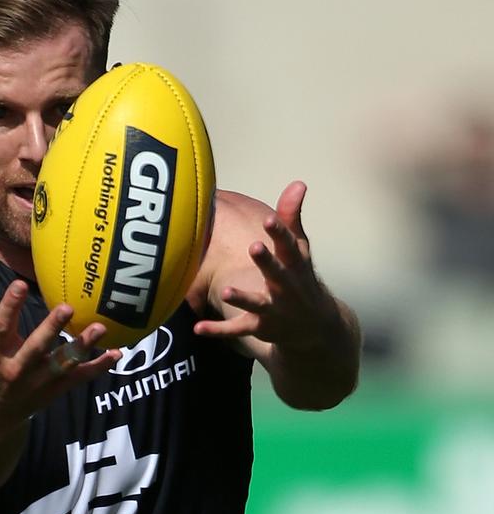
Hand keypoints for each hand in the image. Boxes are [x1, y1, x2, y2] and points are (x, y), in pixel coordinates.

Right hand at [0, 275, 119, 429]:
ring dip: (82, 347)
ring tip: (100, 328)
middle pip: (35, 348)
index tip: (21, 284)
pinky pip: (79, 378)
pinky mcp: (54, 391)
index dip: (10, 305)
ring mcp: (37, 383)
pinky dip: (99, 367)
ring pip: (62, 364)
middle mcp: (16, 369)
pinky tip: (117, 352)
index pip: (1, 326)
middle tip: (66, 307)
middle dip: (51, 329)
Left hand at [194, 182, 338, 351]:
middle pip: (276, 273)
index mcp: (295, 265)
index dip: (280, 232)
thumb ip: (292, 218)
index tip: (268, 219)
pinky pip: (237, 329)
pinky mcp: (259, 327)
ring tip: (226, 292)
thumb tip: (298, 182)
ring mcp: (273, 309)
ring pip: (256, 303)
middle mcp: (285, 288)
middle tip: (254, 247)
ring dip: (242, 298)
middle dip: (266, 262)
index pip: (289, 246)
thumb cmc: (300, 279)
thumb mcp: (299, 250)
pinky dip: (218, 330)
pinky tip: (198, 328)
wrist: (314, 327)